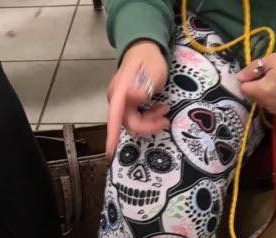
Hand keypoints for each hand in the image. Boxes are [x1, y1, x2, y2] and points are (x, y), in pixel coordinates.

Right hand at [105, 40, 169, 157]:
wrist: (144, 49)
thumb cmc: (148, 59)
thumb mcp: (153, 71)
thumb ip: (143, 86)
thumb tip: (133, 98)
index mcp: (120, 91)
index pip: (115, 117)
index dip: (112, 135)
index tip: (109, 151)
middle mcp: (116, 99)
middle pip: (129, 123)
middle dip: (148, 126)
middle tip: (166, 119)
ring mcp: (121, 102)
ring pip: (134, 122)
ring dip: (150, 121)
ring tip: (165, 110)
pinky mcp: (127, 104)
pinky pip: (136, 117)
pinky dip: (149, 117)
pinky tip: (159, 109)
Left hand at [237, 53, 275, 118]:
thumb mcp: (270, 60)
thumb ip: (252, 69)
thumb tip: (239, 77)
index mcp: (262, 92)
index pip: (244, 89)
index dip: (249, 80)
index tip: (257, 73)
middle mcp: (269, 106)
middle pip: (255, 98)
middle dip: (258, 89)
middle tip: (271, 76)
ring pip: (266, 105)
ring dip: (269, 96)